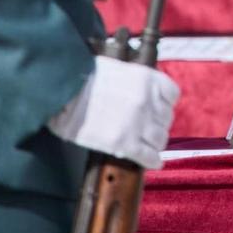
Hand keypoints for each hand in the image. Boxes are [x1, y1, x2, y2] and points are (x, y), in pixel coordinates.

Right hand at [47, 57, 180, 168]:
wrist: (61, 92)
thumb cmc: (81, 78)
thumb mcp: (116, 70)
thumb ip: (133, 82)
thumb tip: (138, 94)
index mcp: (147, 79)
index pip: (172, 95)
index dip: (164, 104)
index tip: (158, 110)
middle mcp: (147, 101)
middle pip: (166, 119)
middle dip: (158, 125)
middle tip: (147, 130)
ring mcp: (137, 123)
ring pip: (160, 139)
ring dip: (155, 143)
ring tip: (147, 146)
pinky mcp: (123, 143)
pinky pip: (148, 156)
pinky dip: (152, 160)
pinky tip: (153, 162)